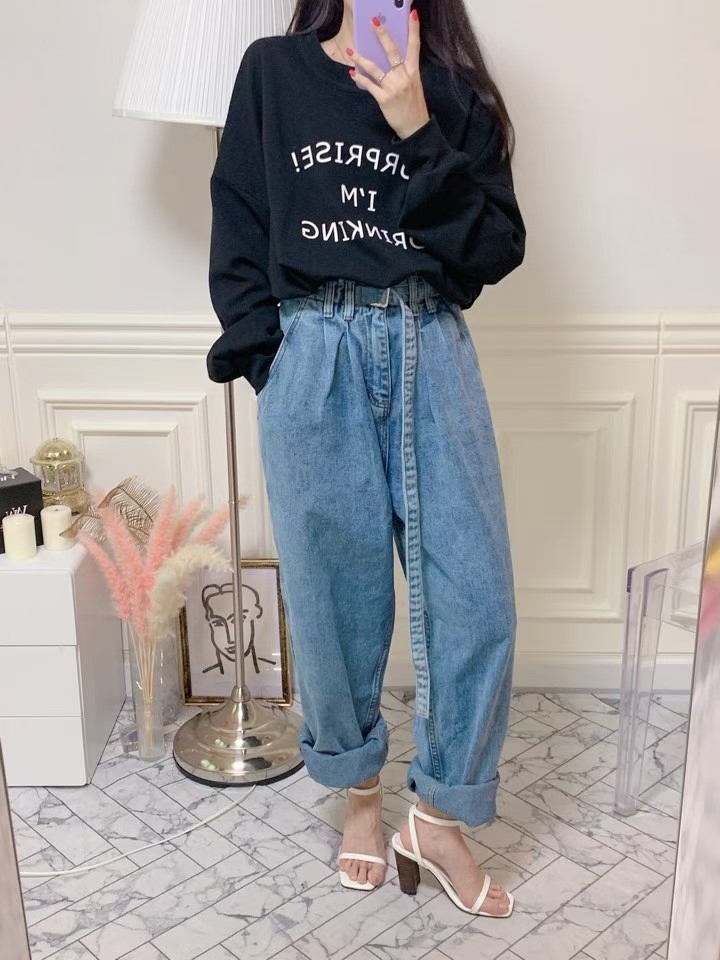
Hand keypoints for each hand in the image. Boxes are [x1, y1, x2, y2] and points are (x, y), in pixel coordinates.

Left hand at [347, 6, 430, 140]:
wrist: (415, 128)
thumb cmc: (413, 105)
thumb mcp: (414, 85)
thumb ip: (403, 71)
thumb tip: (389, 59)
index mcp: (413, 72)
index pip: (414, 46)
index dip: (414, 30)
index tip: (412, 13)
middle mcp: (404, 77)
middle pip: (392, 52)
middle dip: (382, 35)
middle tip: (373, 21)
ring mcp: (394, 88)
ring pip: (375, 68)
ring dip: (361, 59)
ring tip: (351, 51)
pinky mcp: (384, 99)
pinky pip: (369, 86)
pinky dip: (360, 79)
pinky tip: (352, 73)